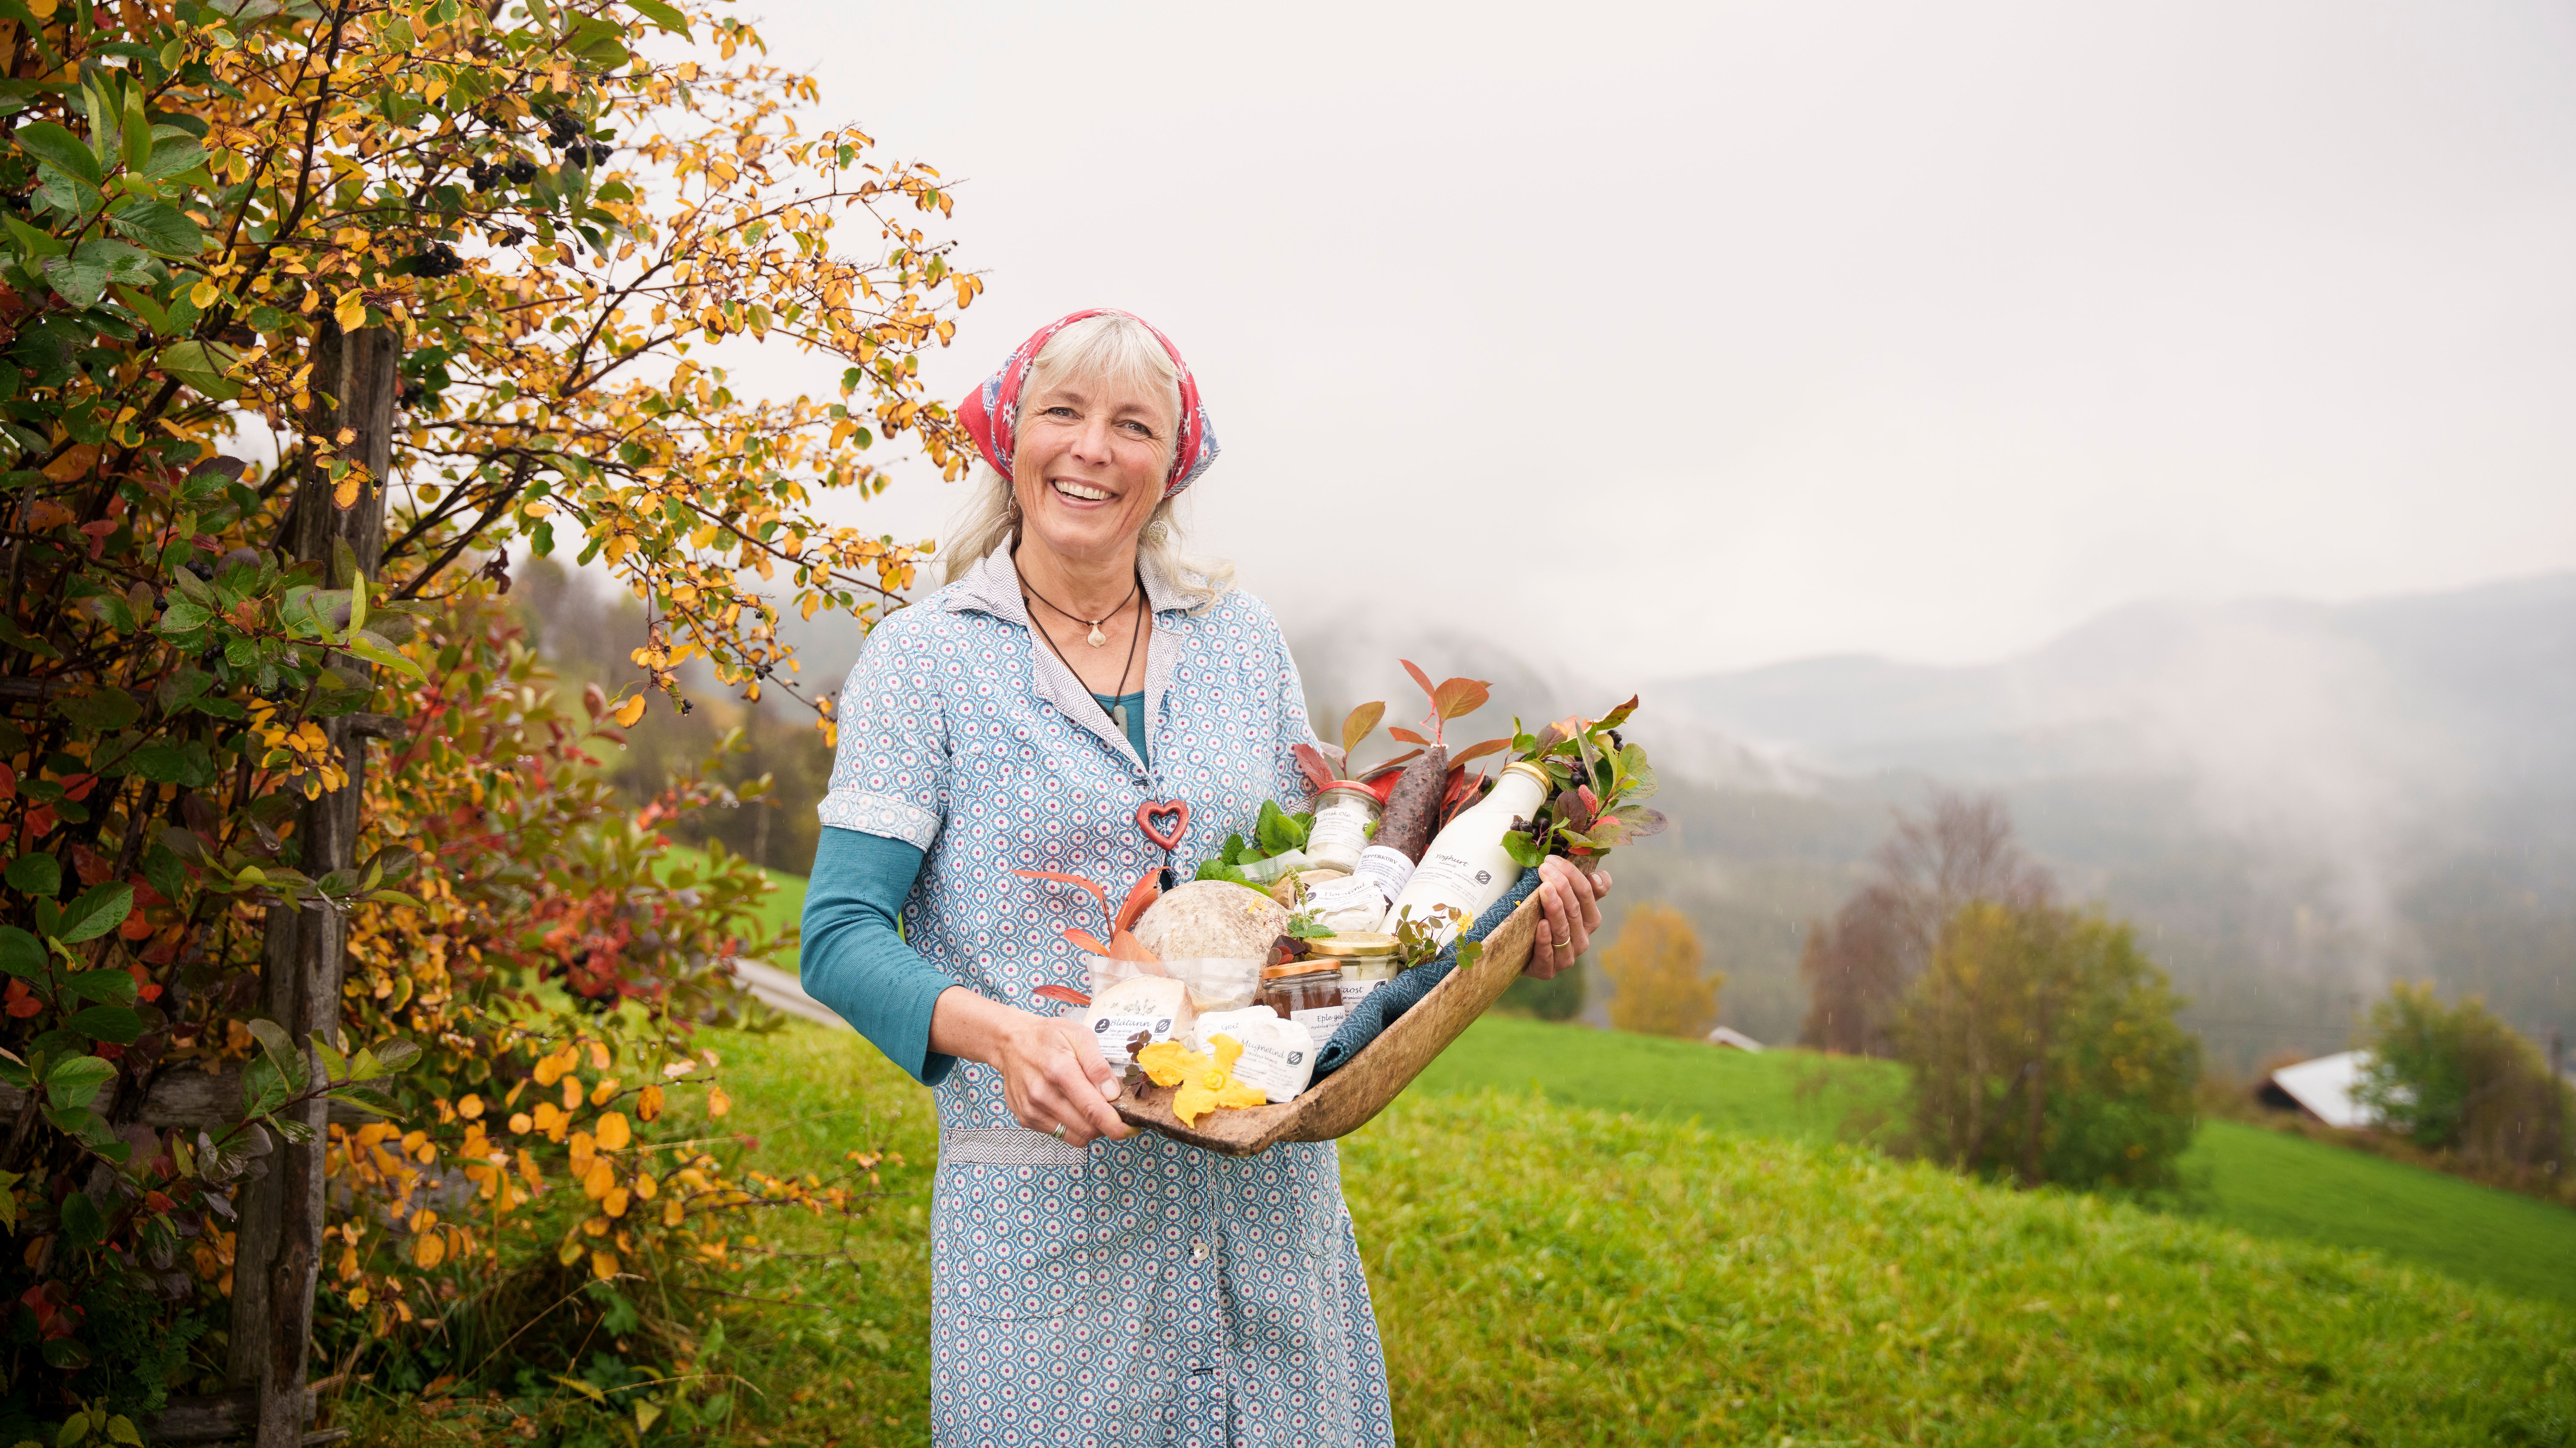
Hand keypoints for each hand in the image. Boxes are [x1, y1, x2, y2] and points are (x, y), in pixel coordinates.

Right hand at [929, 989, 1132, 1145]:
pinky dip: (1071, 1126)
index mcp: (1060, 1072)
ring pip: (1074, 1137)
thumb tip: (1113, 1094)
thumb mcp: (1080, 1037)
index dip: (1115, 1126)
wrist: (1011, 1042)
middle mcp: (1042, 1095)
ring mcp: (1031, 1110)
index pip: (1093, 1110)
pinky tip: (1069, 1106)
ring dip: (1090, 1128)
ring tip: (1090, 1107)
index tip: (1131, 1130)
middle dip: (1105, 1125)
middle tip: (1112, 1110)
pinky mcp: (1025, 1118)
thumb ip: (1098, 1066)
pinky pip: (1059, 1134)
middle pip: (1086, 1129)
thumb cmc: (1048, 1037)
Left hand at [1526, 856, 1609, 979]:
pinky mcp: (1547, 970)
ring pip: (1563, 930)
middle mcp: (1582, 939)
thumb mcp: (1562, 898)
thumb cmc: (1542, 916)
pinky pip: (1547, 956)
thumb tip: (1599, 877)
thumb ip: (1582, 887)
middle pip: (1575, 910)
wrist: (1518, 950)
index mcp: (1590, 919)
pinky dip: (1545, 940)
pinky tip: (1541, 925)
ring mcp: (1566, 956)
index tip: (1553, 859)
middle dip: (1561, 886)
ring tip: (1544, 889)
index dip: (1572, 874)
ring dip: (1555, 908)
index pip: (1589, 893)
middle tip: (1544, 869)